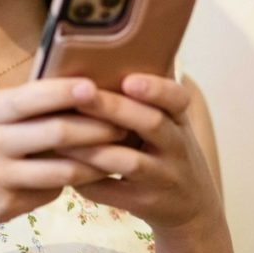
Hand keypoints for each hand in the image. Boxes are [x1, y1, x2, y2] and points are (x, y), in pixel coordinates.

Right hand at [0, 78, 119, 246]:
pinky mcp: (8, 206)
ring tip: (119, 152)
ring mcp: (0, 177)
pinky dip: (72, 182)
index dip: (66, 92)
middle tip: (125, 123)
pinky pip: (51, 191)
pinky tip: (89, 175)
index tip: (96, 87)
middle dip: (96, 128)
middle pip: (55, 132)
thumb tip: (70, 90)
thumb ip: (16, 107)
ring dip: (95, 161)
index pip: (32, 97)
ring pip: (62, 169)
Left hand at [58, 74, 222, 234]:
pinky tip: (64, 172)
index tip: (129, 79)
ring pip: (131, 162)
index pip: (178, 99)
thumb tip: (125, 44)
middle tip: (81, 94)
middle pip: (152, 124)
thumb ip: (150, 94)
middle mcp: (177, 147)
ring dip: (95, 149)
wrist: (192, 208)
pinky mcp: (147, 204)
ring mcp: (164, 177)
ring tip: (61, 137)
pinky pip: (116, 194)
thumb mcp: (171, 124)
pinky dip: (90, 183)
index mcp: (179, 120)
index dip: (156, 88)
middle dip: (115, 108)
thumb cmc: (168, 153)